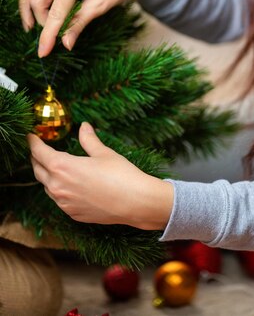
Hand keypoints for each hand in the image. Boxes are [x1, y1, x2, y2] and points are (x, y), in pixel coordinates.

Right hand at [19, 0, 165, 56]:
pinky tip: (45, 4)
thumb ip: (79, 22)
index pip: (55, 12)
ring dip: (29, 5)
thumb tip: (65, 43)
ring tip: (37, 23)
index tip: (42, 53)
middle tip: (51, 35)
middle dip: (39, 20)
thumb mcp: (102, 4)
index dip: (47, 35)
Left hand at [28, 122, 173, 229]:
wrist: (134, 202)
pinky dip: (58, 190)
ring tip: (54, 166)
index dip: (33, 143)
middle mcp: (58, 187)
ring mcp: (64, 203)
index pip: (39, 153)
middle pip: (38, 170)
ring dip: (47, 175)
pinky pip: (59, 200)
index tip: (30, 137)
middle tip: (39, 149)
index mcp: (63, 167)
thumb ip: (88, 140)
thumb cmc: (120, 174)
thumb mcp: (103, 153)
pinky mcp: (72, 214)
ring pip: (47, 187)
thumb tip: (83, 127)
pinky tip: (69, 185)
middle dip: (36, 158)